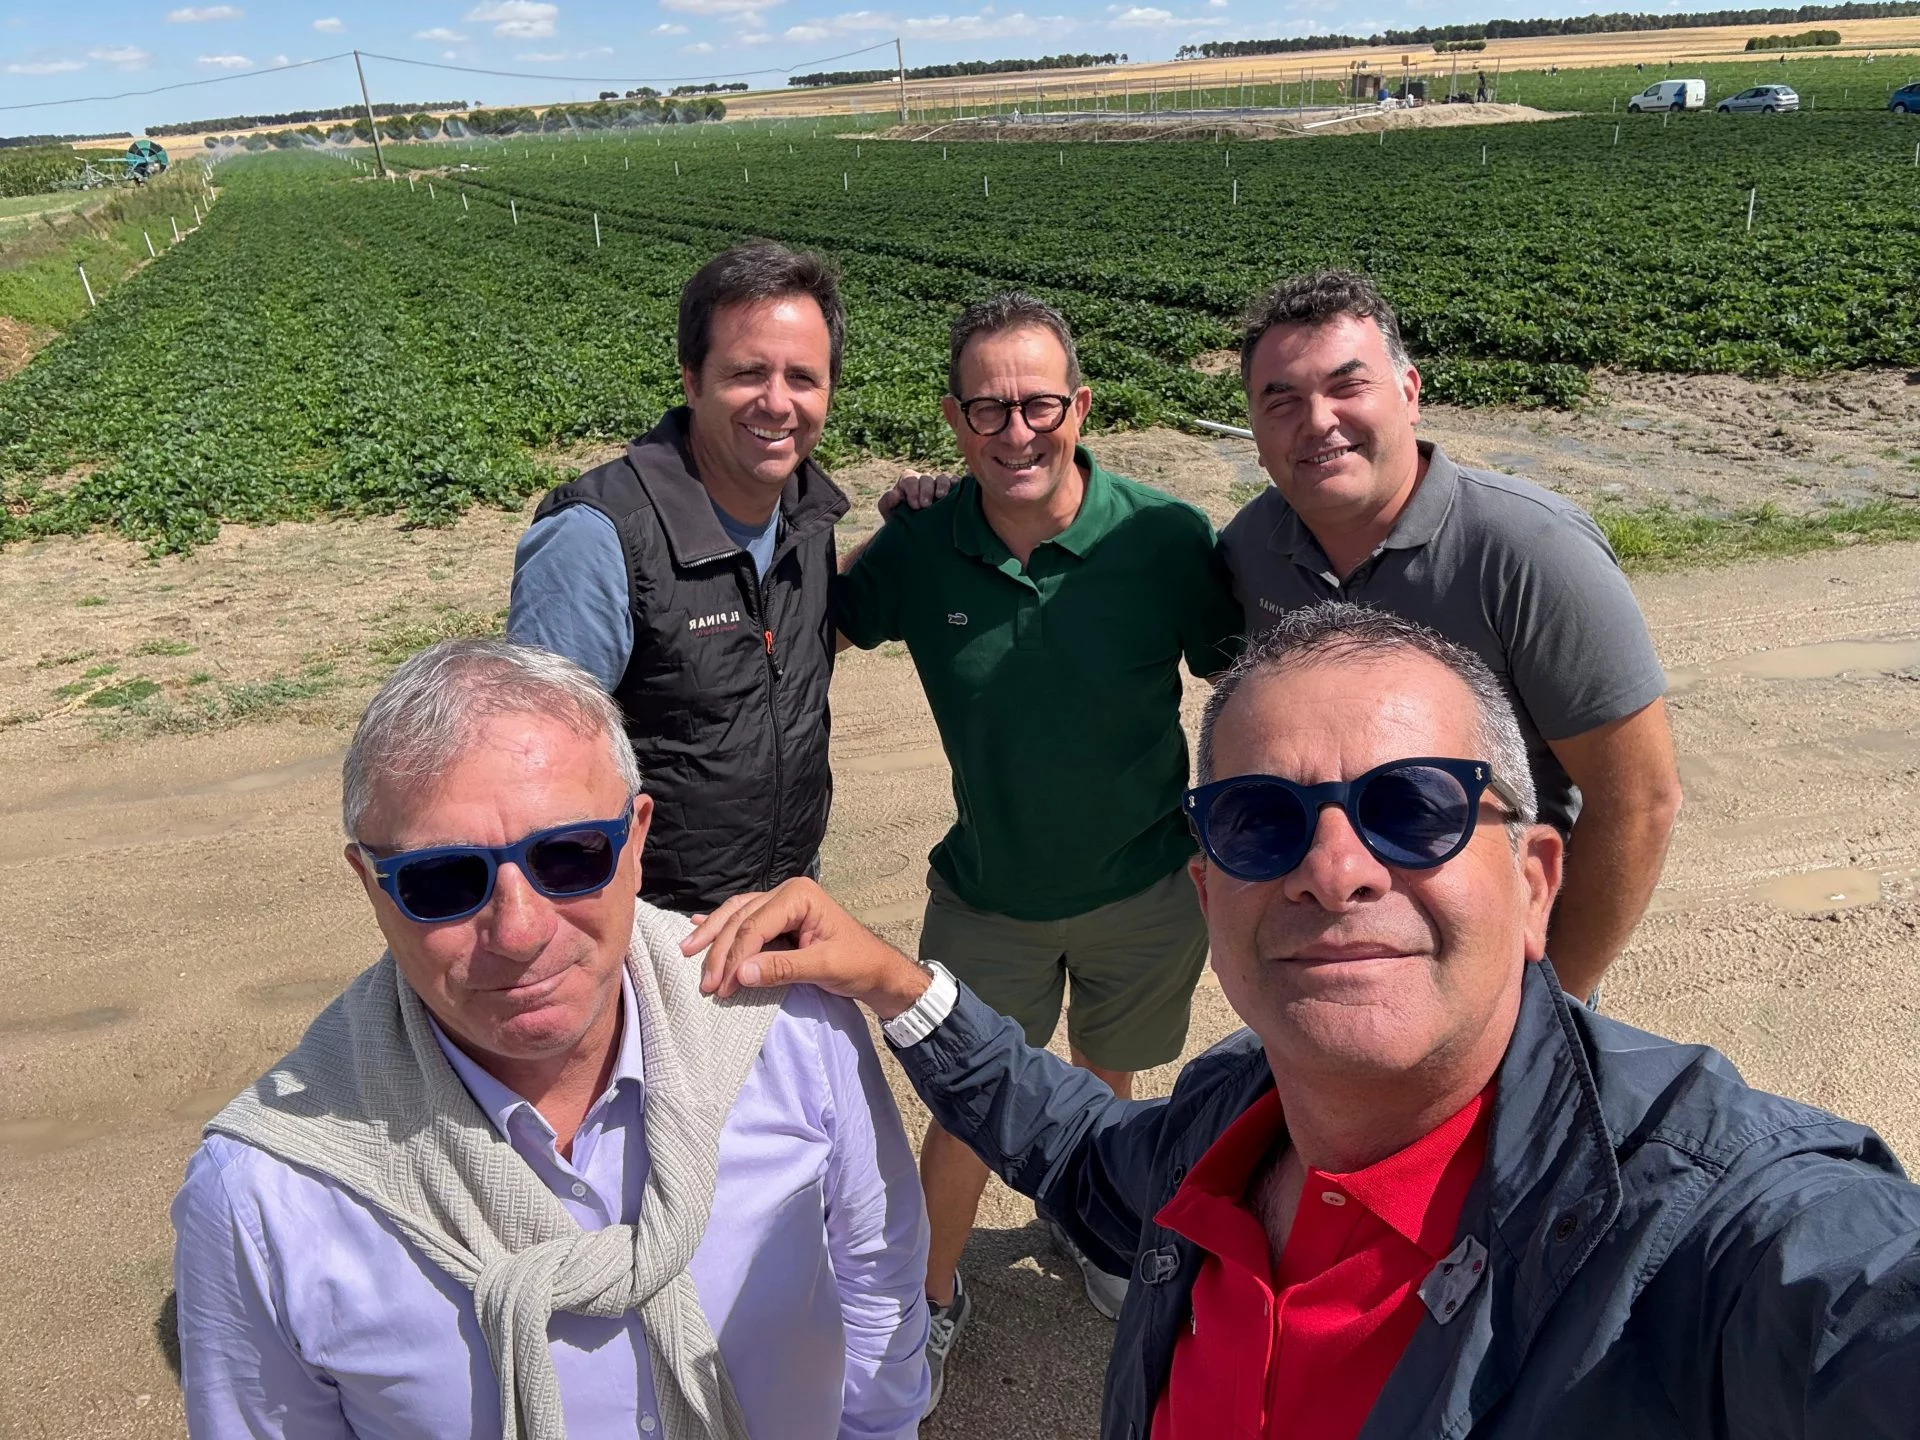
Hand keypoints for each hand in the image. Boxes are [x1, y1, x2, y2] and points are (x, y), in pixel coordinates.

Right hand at [683, 878, 931, 1018]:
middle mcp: (787, 892)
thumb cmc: (858, 965)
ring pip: (736, 915)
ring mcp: (781, 902)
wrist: (878, 970)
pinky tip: (698, 927)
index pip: (755, 926)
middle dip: (719, 951)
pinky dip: (721, 927)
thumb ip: (783, 969)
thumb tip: (741, 974)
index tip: (722, 987)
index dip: (735, 956)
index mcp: (799, 895)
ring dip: (712, 936)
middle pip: (740, 919)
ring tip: (687, 953)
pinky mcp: (779, 918)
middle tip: (705, 984)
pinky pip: (743, 919)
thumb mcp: (824, 967)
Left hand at [876, 471, 956, 520]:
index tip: (915, 506)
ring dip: (942, 487)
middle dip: (926, 490)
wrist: (912, 531)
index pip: (910, 479)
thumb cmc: (899, 519)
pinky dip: (957, 485)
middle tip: (925, 506)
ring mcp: (938, 484)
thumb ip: (887, 501)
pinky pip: (956, 483)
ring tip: (941, 498)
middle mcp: (924, 480)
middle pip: (926, 478)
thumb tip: (895, 494)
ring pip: (942, 478)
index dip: (913, 491)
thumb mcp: (888, 511)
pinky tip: (956, 495)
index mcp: (908, 481)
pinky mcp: (952, 490)